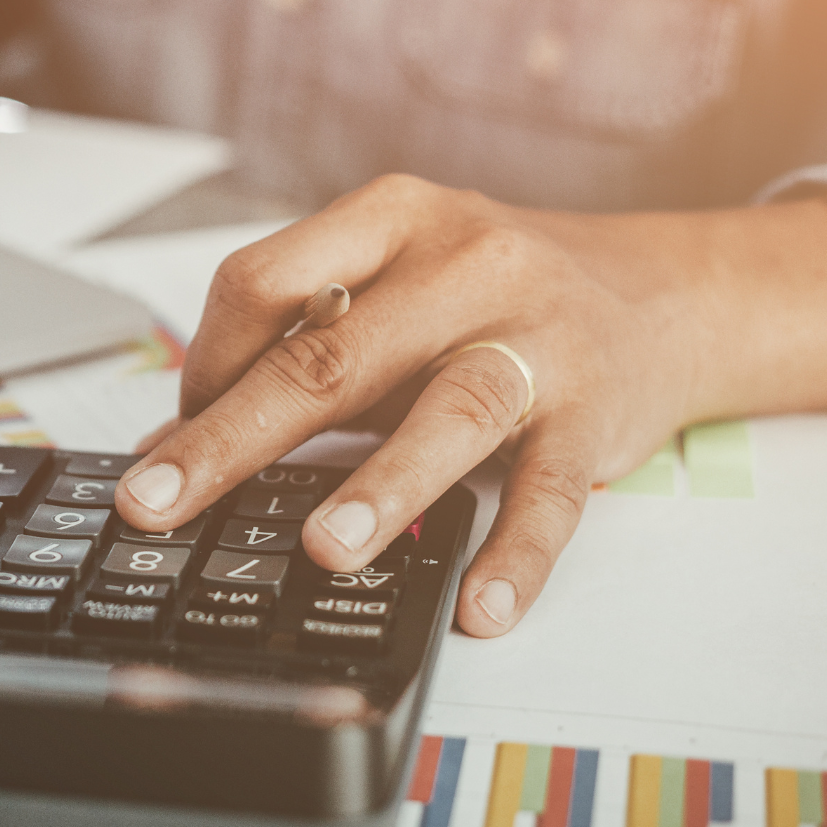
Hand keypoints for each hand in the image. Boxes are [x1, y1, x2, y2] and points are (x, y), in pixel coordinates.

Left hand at [114, 174, 826, 635]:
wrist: (665, 293)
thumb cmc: (490, 298)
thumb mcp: (392, 294)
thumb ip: (297, 353)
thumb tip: (174, 442)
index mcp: (393, 220)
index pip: (266, 279)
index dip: (207, 359)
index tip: (174, 431)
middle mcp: (465, 264)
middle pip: (331, 354)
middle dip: (235, 436)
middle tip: (161, 502)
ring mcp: (538, 338)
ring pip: (451, 410)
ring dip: (383, 484)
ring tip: (323, 550)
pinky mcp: (598, 413)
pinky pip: (553, 492)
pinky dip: (516, 554)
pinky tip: (479, 606)